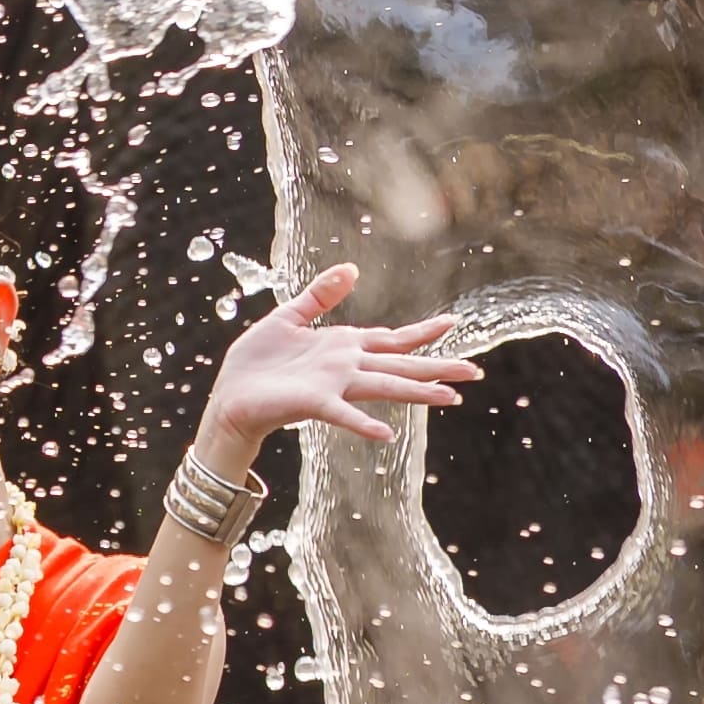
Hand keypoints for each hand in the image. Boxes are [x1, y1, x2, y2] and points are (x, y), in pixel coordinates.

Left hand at [195, 264, 485, 465]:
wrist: (229, 396)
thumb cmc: (257, 362)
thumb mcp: (289, 316)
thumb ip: (321, 294)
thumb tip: (353, 268)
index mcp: (344, 346)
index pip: (391, 338)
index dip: (422, 331)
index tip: (454, 322)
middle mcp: (346, 367)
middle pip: (400, 365)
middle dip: (437, 367)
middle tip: (474, 372)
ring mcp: (333, 386)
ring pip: (384, 386)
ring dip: (417, 392)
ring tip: (450, 399)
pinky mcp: (313, 402)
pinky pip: (342, 413)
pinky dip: (364, 424)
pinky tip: (386, 435)